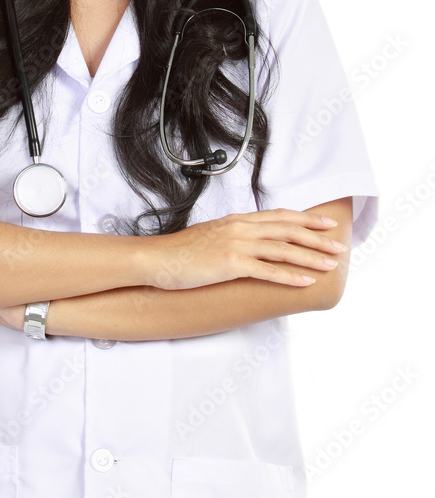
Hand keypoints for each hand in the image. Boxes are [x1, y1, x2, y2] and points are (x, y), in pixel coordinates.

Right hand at [143, 208, 346, 290]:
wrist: (158, 258)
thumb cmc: (182, 251)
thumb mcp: (212, 235)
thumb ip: (234, 235)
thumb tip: (251, 243)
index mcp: (238, 220)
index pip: (280, 216)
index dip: (306, 220)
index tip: (326, 224)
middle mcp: (241, 228)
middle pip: (288, 230)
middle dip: (317, 238)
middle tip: (340, 245)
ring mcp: (236, 245)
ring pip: (283, 249)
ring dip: (310, 257)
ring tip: (330, 264)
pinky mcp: (230, 264)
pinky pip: (267, 270)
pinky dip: (289, 275)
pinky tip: (306, 280)